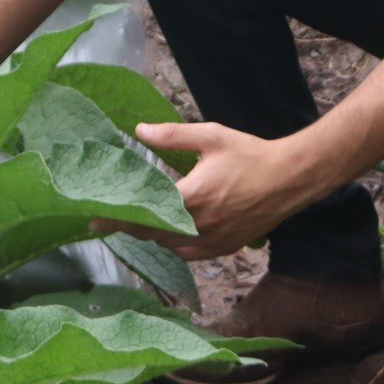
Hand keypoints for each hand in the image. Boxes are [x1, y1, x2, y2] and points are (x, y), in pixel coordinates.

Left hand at [94, 121, 322, 260]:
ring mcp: (213, 240)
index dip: (116, 217)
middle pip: (151, 233)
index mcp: (192, 197)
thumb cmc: (250, 154)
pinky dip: (173, 245)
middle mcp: (199, 225)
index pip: (144, 213)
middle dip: (128, 227)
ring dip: (151, 236)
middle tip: (107, 220)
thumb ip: (172, 136)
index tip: (93, 219)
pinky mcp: (224, 247)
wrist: (290, 179)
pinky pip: (188, 253)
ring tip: (135, 223)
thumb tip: (138, 130)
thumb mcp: (210, 136)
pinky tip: (168, 234)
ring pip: (169, 245)